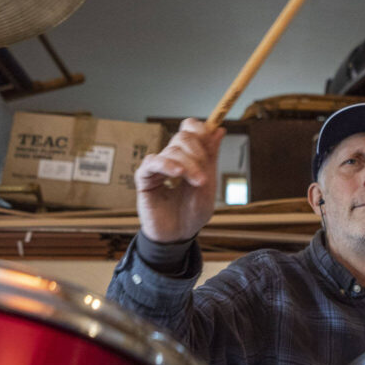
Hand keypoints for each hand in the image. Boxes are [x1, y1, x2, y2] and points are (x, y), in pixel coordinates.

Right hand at [135, 118, 224, 242]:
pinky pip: (153, 162)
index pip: (189, 128)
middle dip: (198, 153)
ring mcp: (157, 167)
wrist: (180, 235)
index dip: (200, 129)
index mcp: (187, 156)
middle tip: (205, 176)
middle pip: (182, 137)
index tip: (210, 139)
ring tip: (198, 182)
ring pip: (172, 150)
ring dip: (189, 164)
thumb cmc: (193, 212)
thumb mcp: (208, 183)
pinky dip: (167, 164)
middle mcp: (171, 158)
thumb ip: (211, 156)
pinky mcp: (145, 179)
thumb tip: (219, 129)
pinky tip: (177, 174)